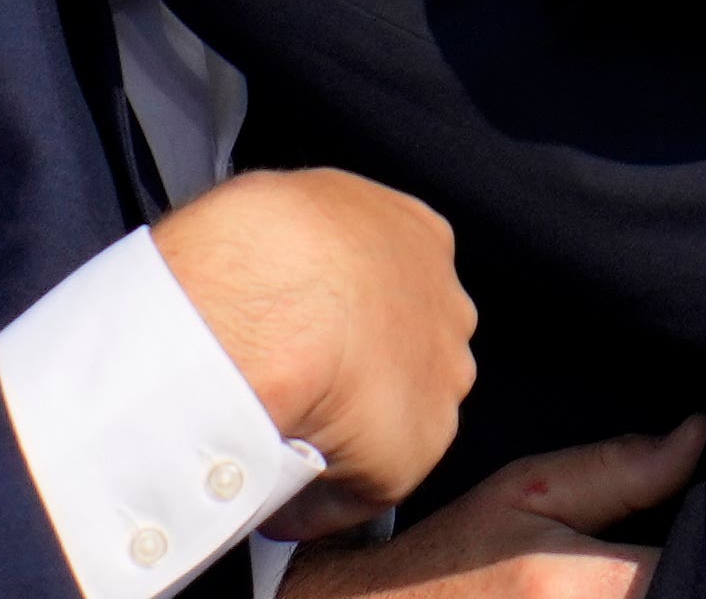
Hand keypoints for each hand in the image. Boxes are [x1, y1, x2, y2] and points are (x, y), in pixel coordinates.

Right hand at [151, 169, 476, 539]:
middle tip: (295, 395)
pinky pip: (366, 486)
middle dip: (366, 374)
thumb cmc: (260, 239)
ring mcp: (440, 375)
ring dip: (350, 436)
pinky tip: (278, 500)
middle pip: (410, 348)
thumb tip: (278, 267)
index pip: (396, 285)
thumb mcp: (290, 204)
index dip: (353, 318)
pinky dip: (324, 501)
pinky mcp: (417, 444)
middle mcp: (446, 305)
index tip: (308, 340)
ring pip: (395, 415)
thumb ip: (310, 237)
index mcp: (418, 237)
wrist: (271, 295)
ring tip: (279, 447)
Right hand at [278, 421, 705, 598]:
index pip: (697, 562)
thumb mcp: (527, 494)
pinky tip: (658, 576)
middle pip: (698, 588)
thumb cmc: (450, 560)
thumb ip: (621, 468)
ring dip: (691, 579)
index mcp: (584, 590)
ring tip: (687, 554)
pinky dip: (658, 594)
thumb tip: (703, 433)